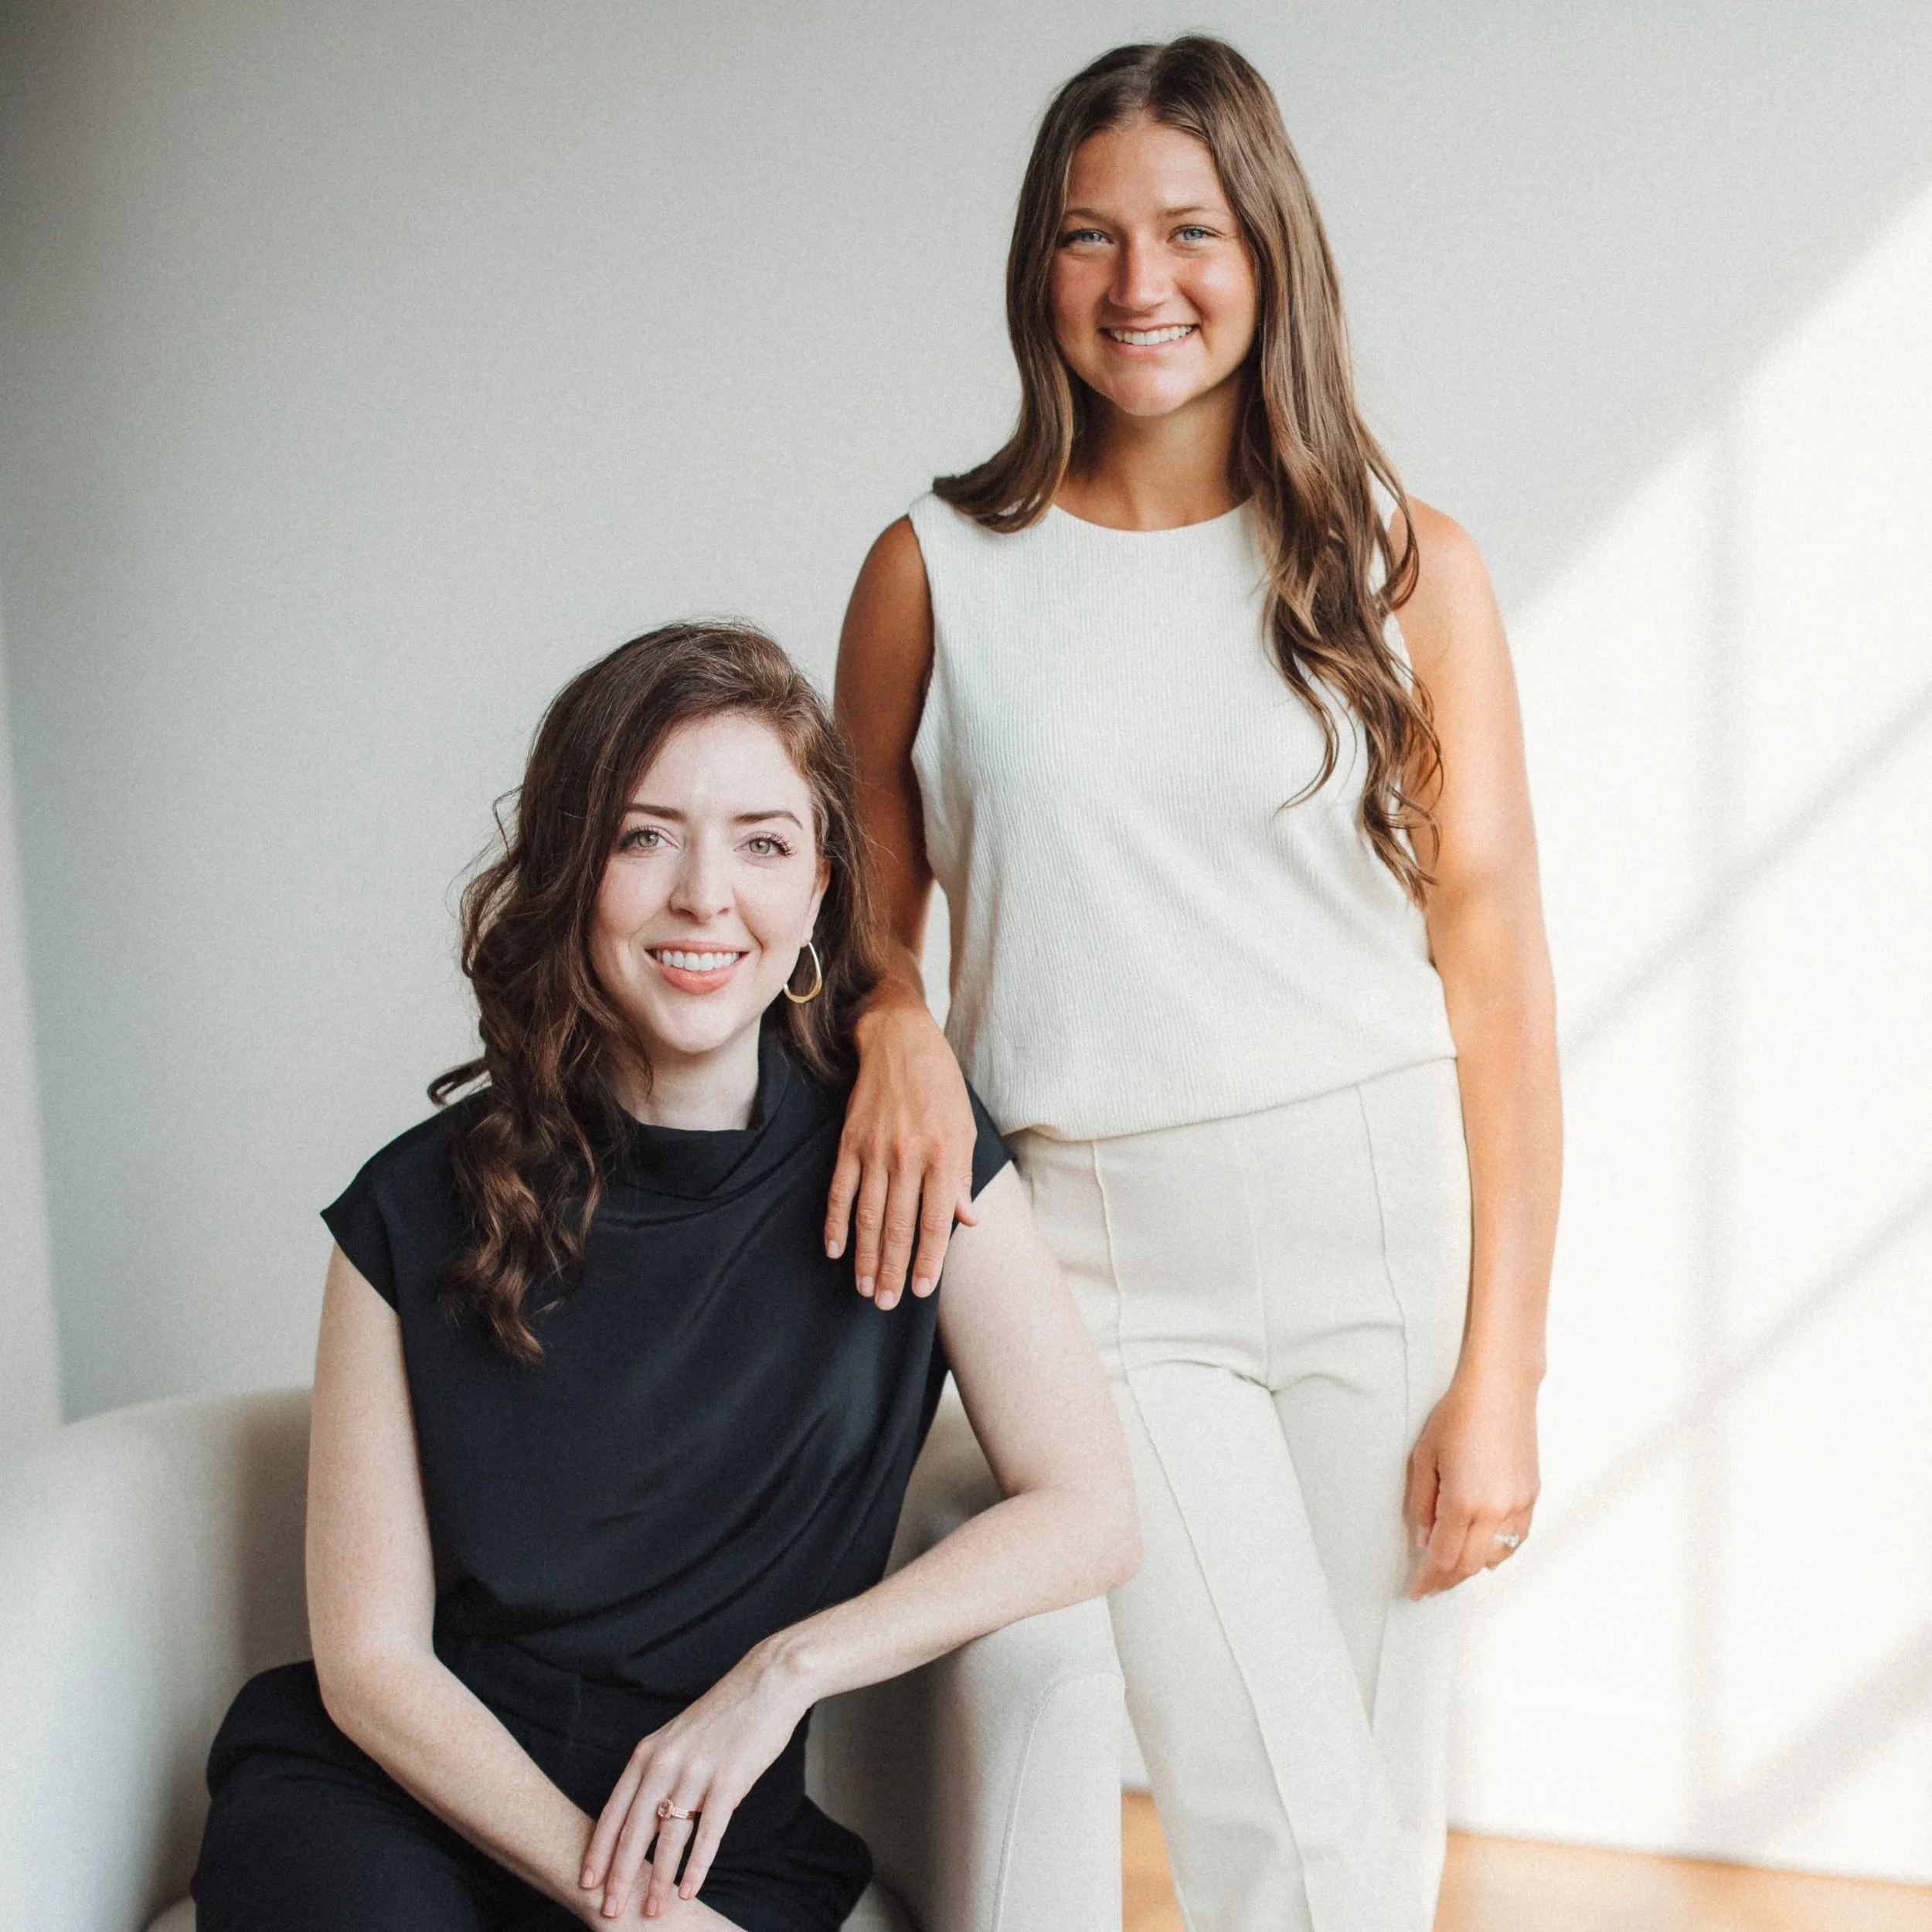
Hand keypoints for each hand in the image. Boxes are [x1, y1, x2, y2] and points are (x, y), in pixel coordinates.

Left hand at [579, 1645, 808, 1919]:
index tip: (586, 1883)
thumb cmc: (723, 1716)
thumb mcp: (677, 1738)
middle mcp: (665, 1764)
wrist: (766, 1683)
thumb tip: (643, 1815)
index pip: (613, 1812)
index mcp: (648, 1754)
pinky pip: (708, 1833)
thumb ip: (657, 1772)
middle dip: (619, 1877)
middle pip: (634, 1831)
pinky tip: (688, 1890)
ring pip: (669, 1839)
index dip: (598, 1851)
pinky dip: (696, 1866)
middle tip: (608, 1912)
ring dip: (659, 1881)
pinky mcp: (728, 1781)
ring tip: (651, 1913)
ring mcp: (696, 1773)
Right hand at [825, 996, 978, 1309]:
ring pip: (867, 1215)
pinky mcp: (849, 1142)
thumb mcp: (965, 1129)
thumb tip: (968, 1221)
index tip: (920, 1290)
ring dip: (864, 1256)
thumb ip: (962, 1178)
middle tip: (885, 1303)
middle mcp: (908, 1156)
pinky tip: (834, 1249)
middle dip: (891, 1269)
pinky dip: (836, 1222)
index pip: (935, 1222)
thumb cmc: (940, 1087)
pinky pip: (840, 1190)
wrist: (900, 1041)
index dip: (927, 1260)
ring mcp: (875, 1150)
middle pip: (897, 1226)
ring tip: (863, 1288)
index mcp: (943, 1156)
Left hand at [1404, 1363, 1539, 1597]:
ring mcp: (1518, 1506)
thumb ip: (1422, 1504)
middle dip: (1447, 1580)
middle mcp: (1495, 1510)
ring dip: (1471, 1568)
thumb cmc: (1457, 1416)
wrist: (1499, 1391)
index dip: (1428, 1579)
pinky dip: (1497, 1553)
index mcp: (1463, 1501)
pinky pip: (1515, 1541)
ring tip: (1451, 1568)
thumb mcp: (1424, 1458)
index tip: (1417, 1590)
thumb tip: (1425, 1539)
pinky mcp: (1531, 1497)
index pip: (1443, 1558)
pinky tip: (1482, 1550)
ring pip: (1495, 1558)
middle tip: (1430, 1584)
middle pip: (1469, 1566)